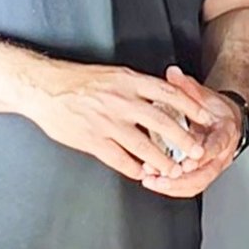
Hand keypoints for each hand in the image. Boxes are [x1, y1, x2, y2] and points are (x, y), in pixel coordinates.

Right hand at [24, 59, 215, 182]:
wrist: (43, 88)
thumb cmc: (76, 80)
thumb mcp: (113, 75)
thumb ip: (136, 87)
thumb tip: (161, 96)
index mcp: (129, 82)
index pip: (169, 94)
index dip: (191, 107)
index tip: (205, 117)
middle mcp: (122, 101)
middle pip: (163, 123)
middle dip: (184, 140)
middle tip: (196, 152)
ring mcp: (107, 123)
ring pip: (144, 146)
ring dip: (162, 161)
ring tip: (173, 170)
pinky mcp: (92, 140)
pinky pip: (120, 160)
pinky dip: (134, 169)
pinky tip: (141, 173)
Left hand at [138, 67, 245, 199]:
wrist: (225, 120)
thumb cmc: (214, 110)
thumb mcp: (202, 95)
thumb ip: (187, 87)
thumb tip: (173, 73)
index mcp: (225, 134)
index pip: (217, 147)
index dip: (203, 156)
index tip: (188, 162)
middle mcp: (220, 155)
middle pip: (204, 175)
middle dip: (180, 180)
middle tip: (160, 177)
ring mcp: (211, 167)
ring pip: (195, 184)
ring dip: (172, 187)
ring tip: (151, 181)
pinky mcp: (200, 174)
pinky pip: (188, 186)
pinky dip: (171, 187)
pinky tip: (154, 183)